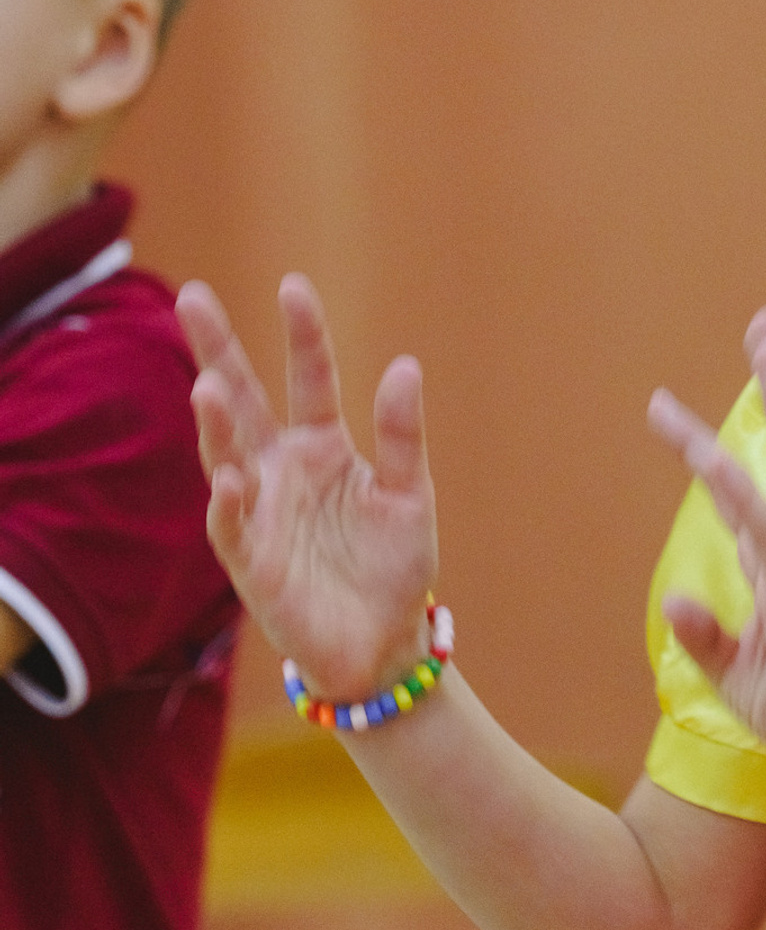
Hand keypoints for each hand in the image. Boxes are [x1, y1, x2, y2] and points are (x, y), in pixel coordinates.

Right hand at [181, 275, 437, 701]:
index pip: (308, 378)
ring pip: (228, 457)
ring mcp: (262, 513)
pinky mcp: (253, 566)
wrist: (384, 643)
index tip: (292, 285)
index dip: (303, 334)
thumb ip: (401, 435)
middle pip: (243, 401)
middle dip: (217, 351)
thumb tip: (404, 365)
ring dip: (216, 424)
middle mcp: (282, 471)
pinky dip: (229, 504)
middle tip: (191, 296)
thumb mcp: (409, 492)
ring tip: (209, 384)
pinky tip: (230, 479)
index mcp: (322, 447)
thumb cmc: (394, 565)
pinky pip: (234, 529)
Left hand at [647, 308, 765, 795]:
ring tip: (759, 336)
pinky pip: (763, 520)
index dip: (732, 442)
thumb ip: (706, 635)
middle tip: (764, 322)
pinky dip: (731, 484)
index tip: (717, 400)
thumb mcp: (737, 675)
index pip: (753, 488)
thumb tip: (676, 595)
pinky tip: (703, 451)